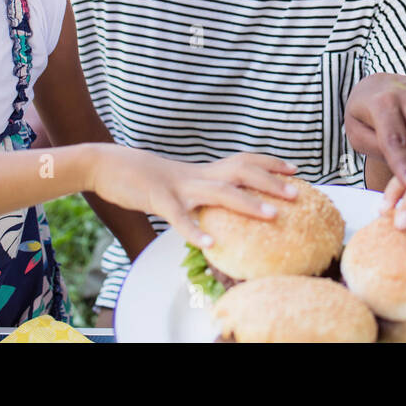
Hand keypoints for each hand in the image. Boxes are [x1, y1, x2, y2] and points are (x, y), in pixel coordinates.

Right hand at [92, 148, 297, 248]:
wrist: (108, 164)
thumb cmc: (144, 177)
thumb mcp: (179, 182)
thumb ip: (200, 190)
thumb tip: (220, 205)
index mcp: (203, 170)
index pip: (243, 160)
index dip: (270, 163)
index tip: (296, 170)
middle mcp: (197, 174)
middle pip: (241, 172)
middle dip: (270, 182)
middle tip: (296, 194)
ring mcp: (179, 186)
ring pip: (219, 192)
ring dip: (247, 204)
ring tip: (272, 216)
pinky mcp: (158, 199)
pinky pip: (179, 218)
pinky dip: (194, 230)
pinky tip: (210, 244)